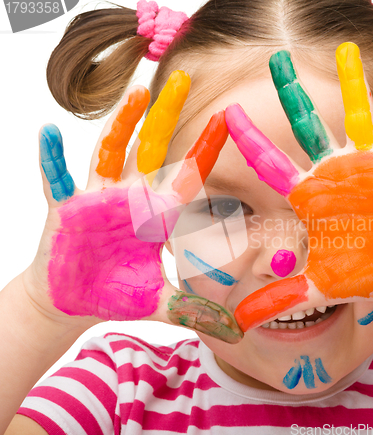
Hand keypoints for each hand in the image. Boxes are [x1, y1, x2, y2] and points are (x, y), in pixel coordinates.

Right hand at [24, 72, 242, 342]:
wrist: (73, 301)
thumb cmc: (115, 295)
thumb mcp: (157, 301)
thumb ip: (192, 309)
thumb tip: (232, 326)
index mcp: (154, 216)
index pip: (185, 177)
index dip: (204, 150)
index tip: (226, 121)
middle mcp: (129, 199)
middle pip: (151, 150)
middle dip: (165, 117)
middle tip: (182, 77)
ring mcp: (96, 199)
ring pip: (111, 154)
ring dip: (121, 125)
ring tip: (135, 94)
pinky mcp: (66, 209)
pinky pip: (57, 179)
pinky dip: (52, 159)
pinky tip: (48, 134)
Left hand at [225, 43, 372, 331]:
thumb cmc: (359, 273)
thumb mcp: (314, 285)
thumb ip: (276, 298)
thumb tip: (238, 323)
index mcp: (307, 195)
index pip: (270, 163)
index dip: (248, 140)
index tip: (225, 114)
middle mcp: (334, 173)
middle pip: (307, 126)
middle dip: (292, 94)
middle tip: (276, 60)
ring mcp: (369, 168)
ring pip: (358, 118)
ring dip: (352, 85)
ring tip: (345, 49)